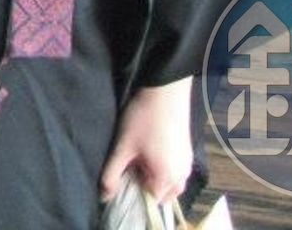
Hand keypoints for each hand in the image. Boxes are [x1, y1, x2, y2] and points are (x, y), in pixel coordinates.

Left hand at [99, 76, 194, 203]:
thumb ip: (112, 174)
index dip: (135, 194)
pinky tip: (150, 152)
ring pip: (171, 183)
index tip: (123, 180)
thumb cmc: (143, 119)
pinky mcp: (187, 152)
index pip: (151, 201)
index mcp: (168, 178)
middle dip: (146, 188)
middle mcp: (183, 176)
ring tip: (138, 160)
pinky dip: (164, 169)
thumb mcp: (123, 147)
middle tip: (130, 169)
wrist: (165, 90)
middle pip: (163, 194)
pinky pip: (176, 171)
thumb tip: (104, 197)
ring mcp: (187, 163)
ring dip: (155, 178)